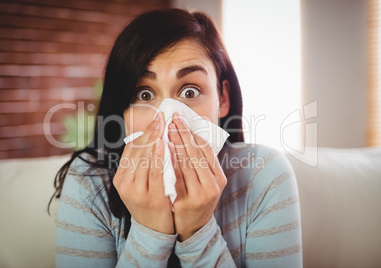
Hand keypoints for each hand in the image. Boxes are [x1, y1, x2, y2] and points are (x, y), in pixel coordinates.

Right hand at [113, 112, 173, 233]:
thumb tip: (148, 139)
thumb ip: (140, 164)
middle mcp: (124, 183)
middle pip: (137, 151)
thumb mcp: (139, 183)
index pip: (131, 149)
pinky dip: (158, 157)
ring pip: (144, 159)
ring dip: (154, 139)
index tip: (155, 118)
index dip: (143, 131)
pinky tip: (164, 144)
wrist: (153, 230)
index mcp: (121, 177)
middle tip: (161, 116)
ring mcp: (135, 191)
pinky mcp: (149, 197)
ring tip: (162, 124)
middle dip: (150, 131)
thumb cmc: (149, 202)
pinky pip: (154, 172)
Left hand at [168, 113, 226, 240]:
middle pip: (196, 154)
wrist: (194, 227)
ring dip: (176, 144)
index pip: (206, 149)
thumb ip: (201, 162)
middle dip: (183, 134)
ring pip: (187, 164)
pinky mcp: (188, 201)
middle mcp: (213, 185)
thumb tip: (192, 134)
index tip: (182, 119)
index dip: (193, 132)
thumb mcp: (206, 181)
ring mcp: (201, 194)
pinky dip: (170, 163)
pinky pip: (177, 178)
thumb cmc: (198, 198)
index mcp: (219, 177)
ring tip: (167, 130)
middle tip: (172, 119)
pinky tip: (164, 151)